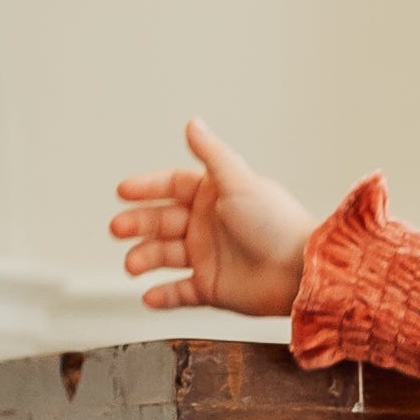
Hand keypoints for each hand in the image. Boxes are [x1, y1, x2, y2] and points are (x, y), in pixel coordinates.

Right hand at [110, 118, 314, 317]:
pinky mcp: (212, 288)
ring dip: (144, 258)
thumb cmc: (278, 225)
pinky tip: (148, 295)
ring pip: (164, 255)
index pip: (171, 186)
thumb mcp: (239, 182)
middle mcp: (208, 225)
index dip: (147, 187)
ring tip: (132, 265)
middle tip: (119, 229)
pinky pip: (179, 292)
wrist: (300, 272)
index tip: (123, 191)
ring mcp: (208, 257)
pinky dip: (163, 295)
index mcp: (214, 196)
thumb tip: (194, 123)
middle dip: (137, 224)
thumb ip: (212, 154)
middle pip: (161, 220)